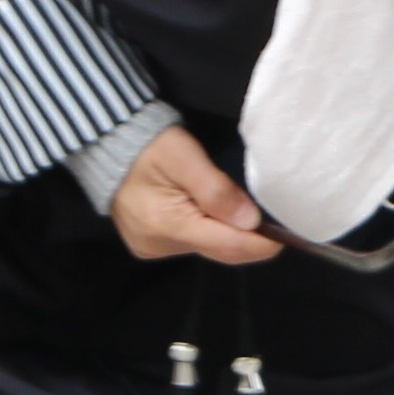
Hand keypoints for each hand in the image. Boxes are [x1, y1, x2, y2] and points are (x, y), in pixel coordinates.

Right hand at [106, 124, 280, 265]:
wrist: (108, 143)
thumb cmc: (148, 144)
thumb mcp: (184, 156)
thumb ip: (216, 190)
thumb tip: (250, 221)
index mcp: (166, 224)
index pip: (226, 245)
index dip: (259, 244)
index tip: (285, 239)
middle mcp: (158, 244)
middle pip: (218, 251)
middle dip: (247, 240)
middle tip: (273, 227)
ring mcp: (152, 248)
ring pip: (206, 249)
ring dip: (227, 235)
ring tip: (242, 214)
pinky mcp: (148, 244)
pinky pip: (191, 244)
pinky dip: (208, 232)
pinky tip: (215, 216)